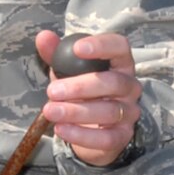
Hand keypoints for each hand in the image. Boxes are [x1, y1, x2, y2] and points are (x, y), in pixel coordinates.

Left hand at [34, 30, 141, 167]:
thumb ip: (56, 53)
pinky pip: (106, 138)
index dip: (102, 45)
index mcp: (119, 63)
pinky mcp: (122, 136)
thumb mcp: (67, 70)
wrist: (88, 128)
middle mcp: (130, 86)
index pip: (120, 47)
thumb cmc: (81, 91)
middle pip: (113, 82)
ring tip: (50, 111)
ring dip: (76, 112)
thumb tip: (43, 36)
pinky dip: (82, 135)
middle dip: (80, 87)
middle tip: (52, 91)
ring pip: (109, 111)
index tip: (77, 49)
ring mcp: (129, 112)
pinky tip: (61, 129)